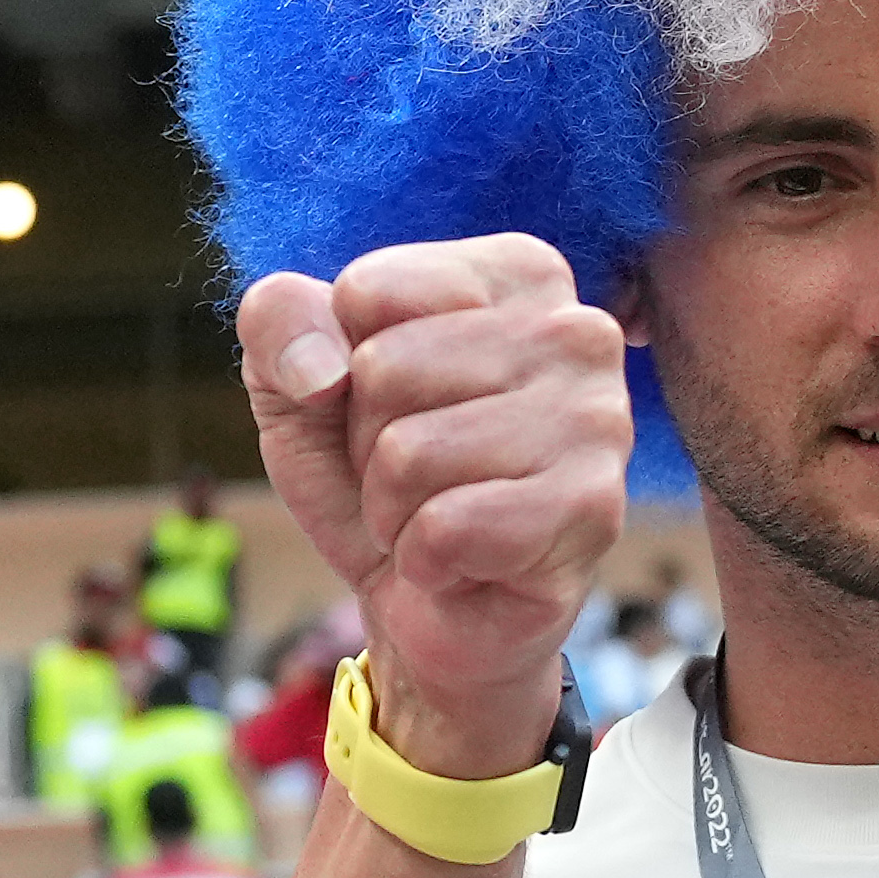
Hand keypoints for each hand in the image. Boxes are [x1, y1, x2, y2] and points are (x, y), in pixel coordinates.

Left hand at [232, 235, 629, 780]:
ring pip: (409, 453)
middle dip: (368, 443)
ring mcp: (598, 420)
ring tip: (436, 516)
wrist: (421, 603)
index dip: (343, 367)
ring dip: (393, 508)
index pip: (368, 292)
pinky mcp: (593, 510)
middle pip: (385, 369)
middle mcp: (578, 330)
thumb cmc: (374, 475)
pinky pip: (444, 529)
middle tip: (413, 477)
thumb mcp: (297, 382)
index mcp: (517, 274)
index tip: (390, 406)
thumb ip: (279, 321)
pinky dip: (423, 560)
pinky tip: (464, 562)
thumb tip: (320, 368)